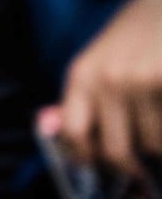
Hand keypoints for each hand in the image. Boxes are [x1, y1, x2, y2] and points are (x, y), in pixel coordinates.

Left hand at [60, 0, 161, 174]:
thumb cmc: (135, 35)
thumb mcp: (100, 61)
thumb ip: (81, 99)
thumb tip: (49, 128)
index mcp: (83, 74)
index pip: (74, 133)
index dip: (88, 156)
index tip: (102, 163)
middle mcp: (109, 79)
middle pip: (117, 151)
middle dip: (133, 160)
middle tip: (142, 152)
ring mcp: (142, 81)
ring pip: (154, 145)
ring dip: (160, 139)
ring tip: (157, 112)